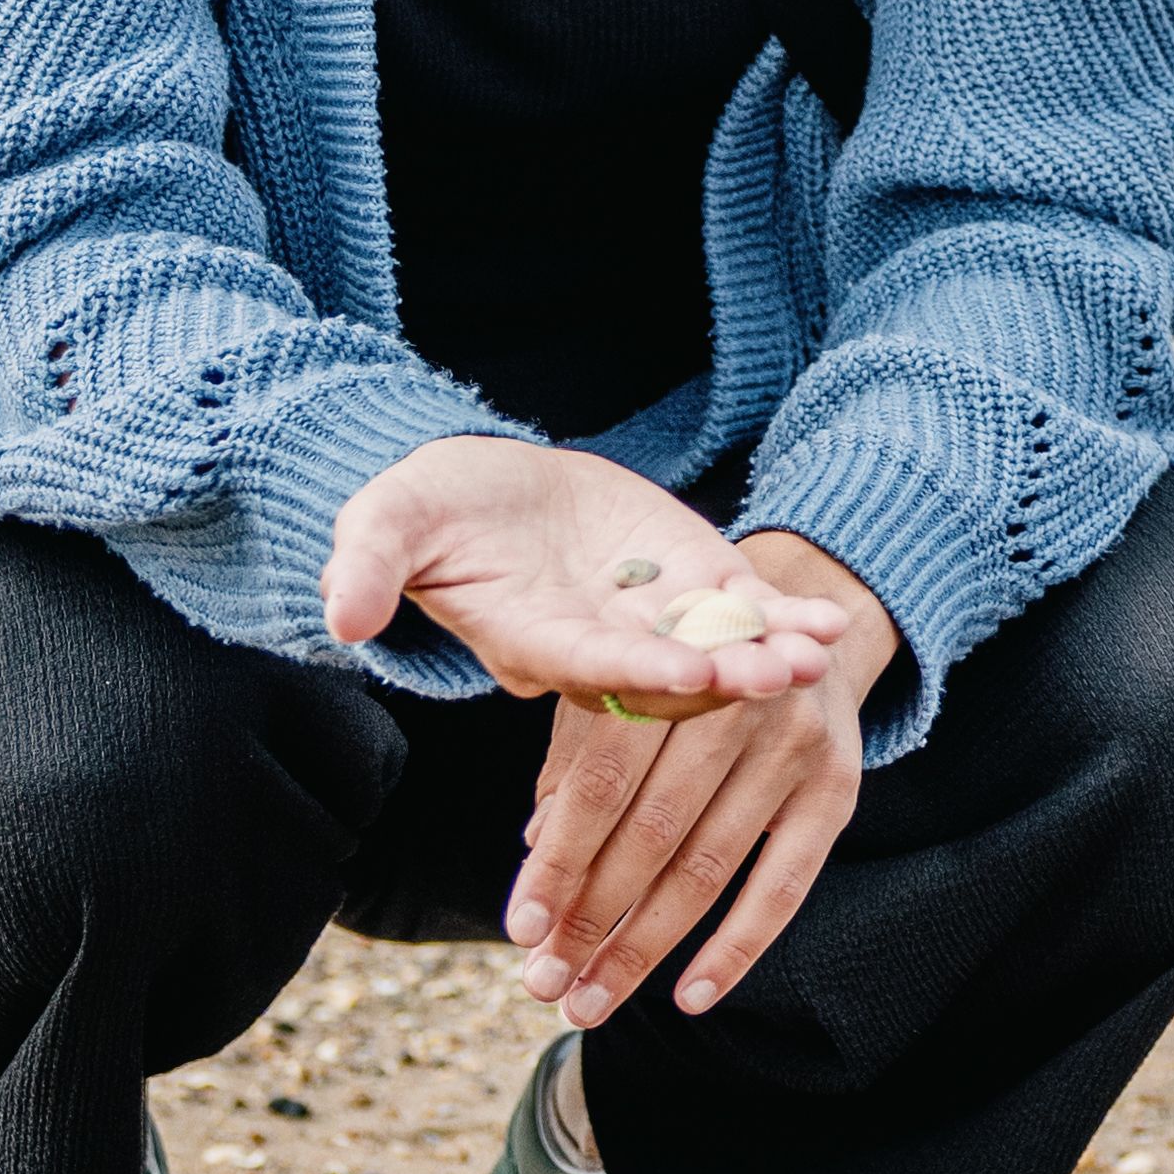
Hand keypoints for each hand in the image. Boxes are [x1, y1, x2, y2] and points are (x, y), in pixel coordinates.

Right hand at [319, 436, 854, 725]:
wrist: (485, 493)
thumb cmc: (429, 511)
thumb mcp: (388, 522)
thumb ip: (371, 568)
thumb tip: (344, 617)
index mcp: (533, 641)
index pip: (588, 669)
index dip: (637, 675)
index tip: (685, 676)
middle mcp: (600, 646)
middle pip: (666, 678)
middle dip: (722, 680)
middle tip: (776, 679)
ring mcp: (649, 619)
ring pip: (715, 651)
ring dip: (767, 655)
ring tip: (818, 653)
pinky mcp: (685, 584)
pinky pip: (741, 610)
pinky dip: (783, 616)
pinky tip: (829, 622)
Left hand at [507, 533, 888, 1027]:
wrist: (799, 630)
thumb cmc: (686, 667)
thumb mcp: (626, 682)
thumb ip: (580, 754)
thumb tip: (535, 847)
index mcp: (668, 666)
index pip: (601, 780)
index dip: (558, 859)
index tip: (520, 930)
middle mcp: (737, 699)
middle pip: (650, 832)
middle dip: (590, 920)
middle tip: (544, 983)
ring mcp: (794, 744)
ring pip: (706, 868)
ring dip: (642, 948)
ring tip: (590, 1001)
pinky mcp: (837, 787)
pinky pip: (785, 885)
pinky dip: (737, 949)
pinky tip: (690, 997)